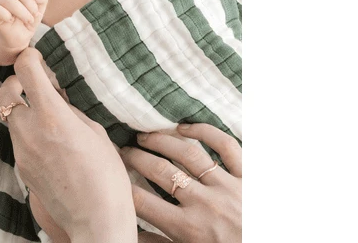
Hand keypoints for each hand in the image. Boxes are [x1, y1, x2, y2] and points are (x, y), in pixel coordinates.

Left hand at [0, 48, 137, 242]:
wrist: (96, 221)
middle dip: (15, 83)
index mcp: (52, 115)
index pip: (25, 71)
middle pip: (3, 93)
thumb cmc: (106, 176)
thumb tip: (56, 98)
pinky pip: (19, 140)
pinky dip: (29, 132)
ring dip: (24, 109)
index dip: (29, 58)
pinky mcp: (21, 169)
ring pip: (10, 118)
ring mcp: (21, 152)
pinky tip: (51, 142)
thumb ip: (70, 110)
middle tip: (34, 85)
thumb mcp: (95, 131)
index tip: (37, 59)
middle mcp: (29, 131)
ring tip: (49, 118)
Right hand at [121, 124, 241, 242]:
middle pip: (160, 171)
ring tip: (145, 135)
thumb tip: (131, 233)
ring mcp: (227, 186)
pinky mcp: (248, 176)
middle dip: (135, 158)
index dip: (122, 185)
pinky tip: (186, 128)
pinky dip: (205, 131)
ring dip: (162, 140)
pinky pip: (226, 145)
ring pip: (187, 153)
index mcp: (188, 230)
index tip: (111, 174)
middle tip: (123, 150)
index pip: (143, 202)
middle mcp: (205, 204)